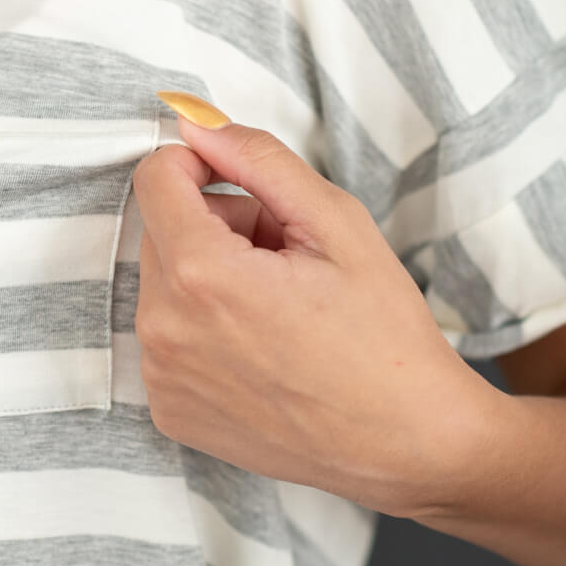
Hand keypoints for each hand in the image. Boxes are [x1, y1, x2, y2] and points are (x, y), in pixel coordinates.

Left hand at [131, 102, 499, 518]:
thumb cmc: (384, 333)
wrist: (410, 443)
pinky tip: (264, 351)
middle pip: (162, 230)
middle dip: (217, 225)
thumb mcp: (335, 222)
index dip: (201, 164)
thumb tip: (194, 122)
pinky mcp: (169, 411)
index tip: (247, 186)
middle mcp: (164, 329)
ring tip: (280, 308)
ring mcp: (162, 378)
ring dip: (211, 277)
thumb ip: (258, 158)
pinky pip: (169, 337)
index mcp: (201, 274)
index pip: (155, 177)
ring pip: (164, 284)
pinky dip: (205, 329)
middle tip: (287, 259)